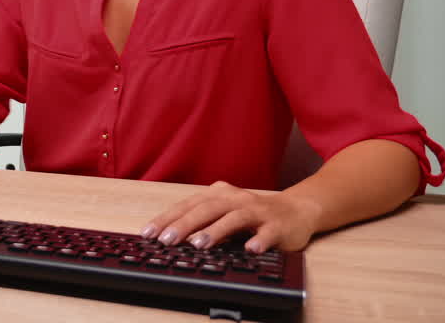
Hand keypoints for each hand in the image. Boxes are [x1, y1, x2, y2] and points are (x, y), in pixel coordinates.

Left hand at [141, 181, 321, 252]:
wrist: (296, 211)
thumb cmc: (252, 214)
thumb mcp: (223, 215)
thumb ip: (201, 223)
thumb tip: (169, 238)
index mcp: (218, 195)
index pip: (187, 205)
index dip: (166, 219)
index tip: (148, 233)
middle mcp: (236, 199)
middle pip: (206, 209)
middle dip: (184, 225)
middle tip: (167, 240)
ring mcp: (257, 211)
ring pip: (234, 218)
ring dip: (216, 231)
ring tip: (199, 244)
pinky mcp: (278, 225)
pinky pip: (268, 233)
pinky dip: (259, 240)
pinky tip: (250, 249)